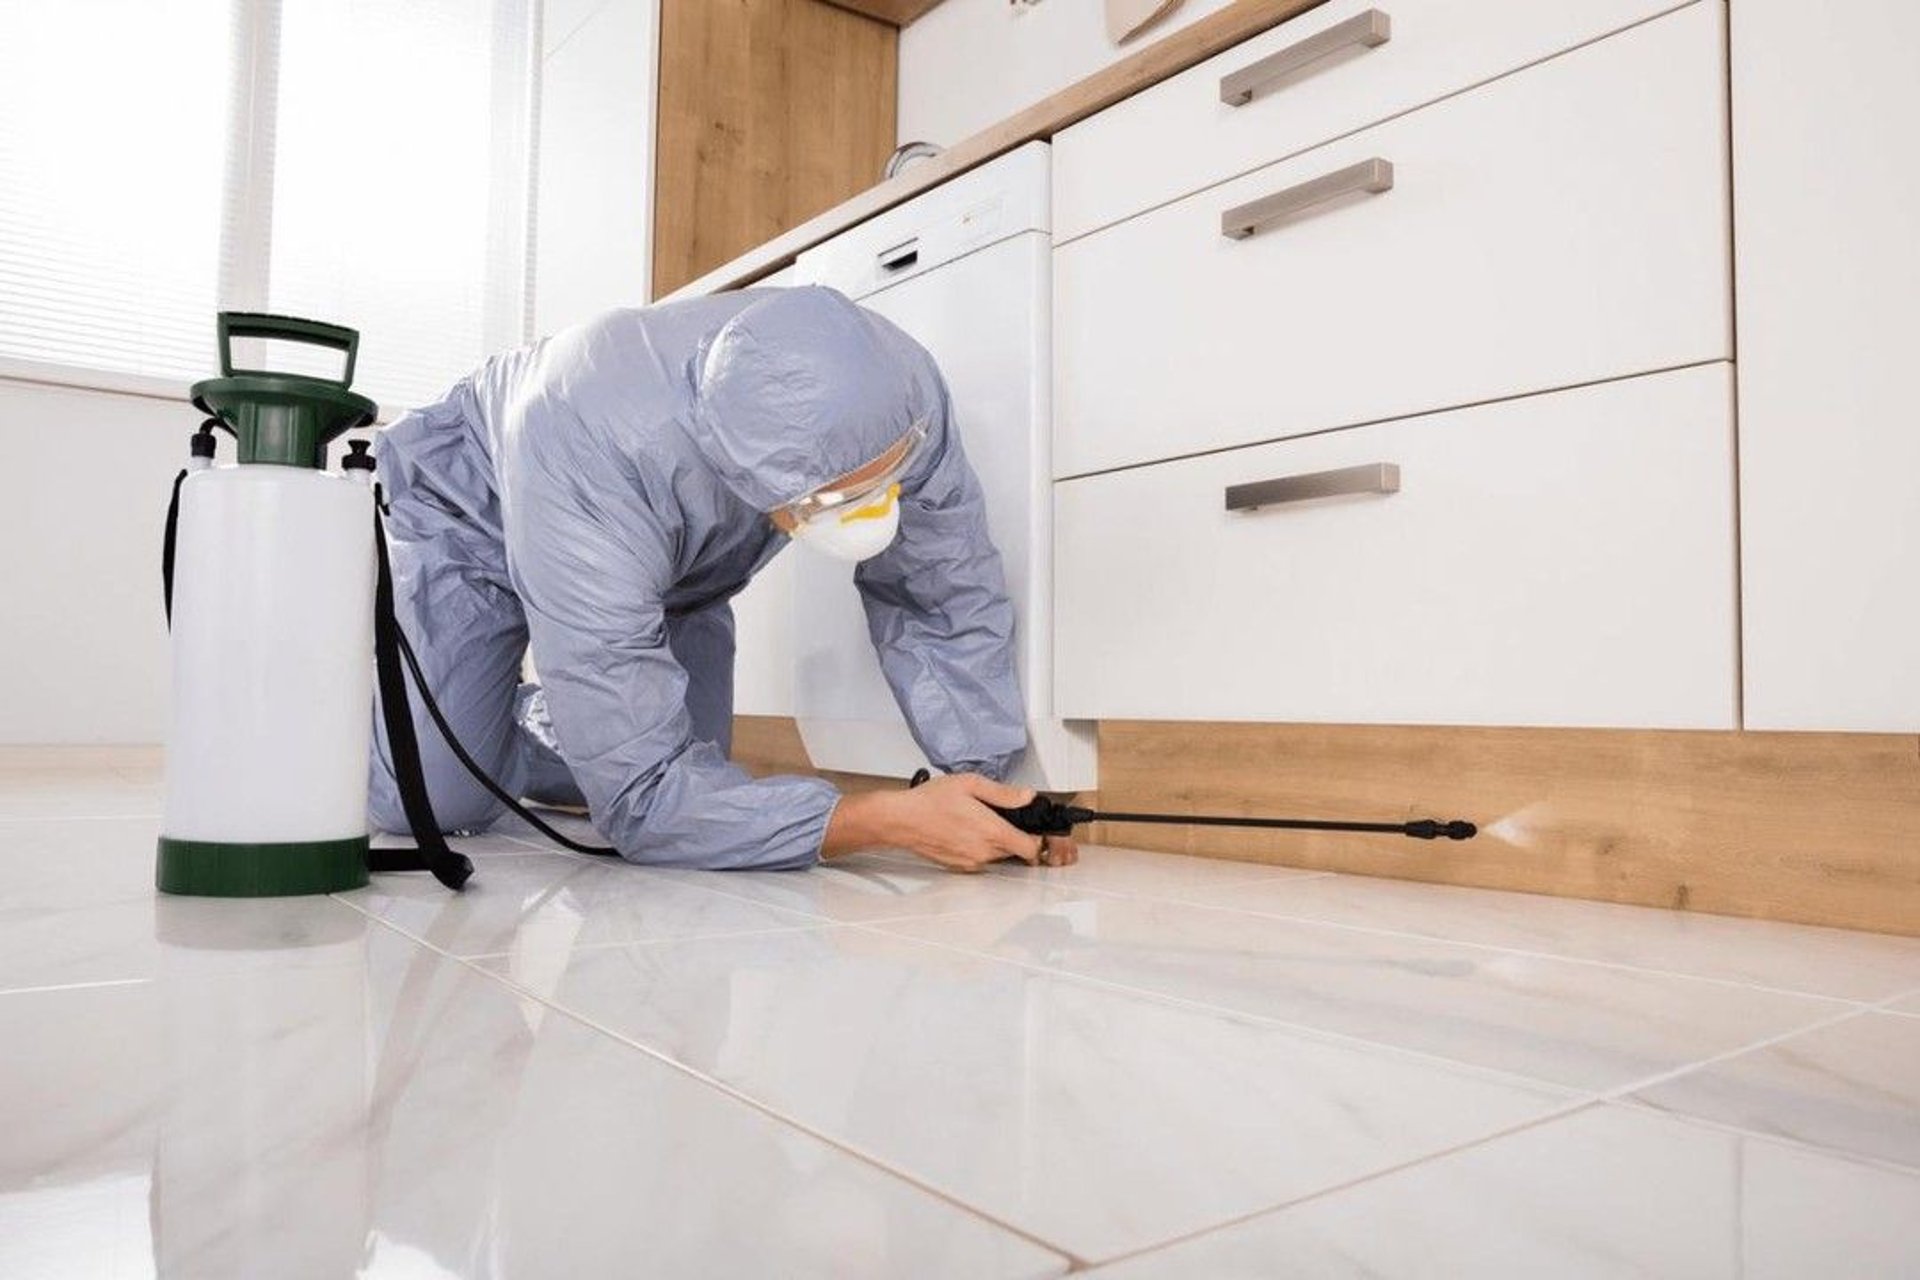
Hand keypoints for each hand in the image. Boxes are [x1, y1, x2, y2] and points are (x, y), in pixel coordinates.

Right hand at [822, 774, 1076, 872]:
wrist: (900, 820)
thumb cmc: (930, 801)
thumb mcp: (970, 784)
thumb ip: (1003, 793)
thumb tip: (1028, 796)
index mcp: (991, 832)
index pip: (1031, 848)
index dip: (1038, 839)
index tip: (1036, 828)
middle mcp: (984, 853)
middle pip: (1016, 851)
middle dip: (1015, 836)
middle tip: (1003, 817)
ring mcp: (971, 863)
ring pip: (998, 856)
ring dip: (997, 842)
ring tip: (980, 820)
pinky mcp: (959, 867)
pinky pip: (980, 859)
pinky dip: (980, 848)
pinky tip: (965, 830)